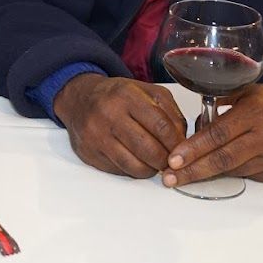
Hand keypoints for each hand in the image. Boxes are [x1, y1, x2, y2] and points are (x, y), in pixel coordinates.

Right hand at [53, 74, 187, 177]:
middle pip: (149, 149)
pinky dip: (133, 170)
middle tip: (172, 161)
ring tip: (155, 163)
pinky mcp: (89, 153)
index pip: (161, 125)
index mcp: (127, 95)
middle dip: (166, 160)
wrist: (79, 99)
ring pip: (134, 166)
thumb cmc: (117, 96)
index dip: (176, 143)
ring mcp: (97, 135)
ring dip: (151, 169)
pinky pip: (119, 171)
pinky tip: (137, 161)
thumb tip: (183, 140)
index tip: (183, 149)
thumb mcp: (146, 91)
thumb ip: (169, 112)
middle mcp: (109, 114)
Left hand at [162, 82, 262, 187]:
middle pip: (224, 159)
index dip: (193, 149)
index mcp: (255, 112)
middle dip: (193, 171)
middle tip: (170, 178)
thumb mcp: (251, 91)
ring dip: (210, 173)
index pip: (217, 134)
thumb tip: (195, 118)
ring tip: (186, 175)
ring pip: (236, 170)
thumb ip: (222, 101)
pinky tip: (221, 169)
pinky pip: (252, 176)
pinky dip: (234, 172)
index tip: (172, 159)